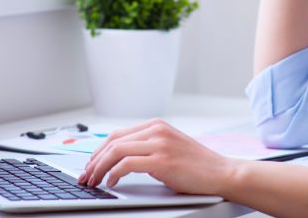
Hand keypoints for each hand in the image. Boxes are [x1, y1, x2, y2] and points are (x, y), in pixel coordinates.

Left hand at [78, 119, 236, 195]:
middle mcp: (156, 130)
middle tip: (86, 176)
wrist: (221, 172)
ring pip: (116, 151)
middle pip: (112, 141)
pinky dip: (114, 174)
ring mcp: (159, 143)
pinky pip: (127, 164)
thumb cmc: (197, 165)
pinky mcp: (162, 160)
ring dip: (100, 168)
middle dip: (94, 160)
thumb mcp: (169, 148)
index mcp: (157, 125)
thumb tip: (119, 159)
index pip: (117, 134)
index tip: (90, 165)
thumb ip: (148, 147)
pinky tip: (111, 182)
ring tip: (94, 181)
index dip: (98, 151)